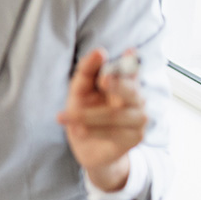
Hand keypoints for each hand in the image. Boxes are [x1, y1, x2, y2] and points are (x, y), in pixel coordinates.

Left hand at [57, 48, 146, 190]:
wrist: (87, 148)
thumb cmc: (84, 114)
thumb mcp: (79, 91)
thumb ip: (87, 71)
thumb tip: (100, 52)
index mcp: (124, 83)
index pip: (131, 69)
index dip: (131, 61)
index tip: (129, 52)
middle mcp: (137, 99)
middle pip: (131, 90)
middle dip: (117, 84)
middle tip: (103, 79)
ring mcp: (139, 118)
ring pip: (114, 114)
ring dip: (86, 116)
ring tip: (62, 117)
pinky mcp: (135, 137)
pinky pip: (113, 132)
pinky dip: (92, 130)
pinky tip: (77, 130)